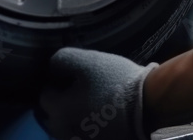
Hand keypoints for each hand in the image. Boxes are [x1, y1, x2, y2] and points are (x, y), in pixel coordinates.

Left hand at [36, 48, 158, 139]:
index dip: (54, 82)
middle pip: (51, 116)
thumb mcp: (87, 61)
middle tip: (74, 89)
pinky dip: (83, 124)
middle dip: (58, 102)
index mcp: (58, 111)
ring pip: (65, 127)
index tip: (68, 76)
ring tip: (85, 101)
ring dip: (69, 115)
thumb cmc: (115, 82)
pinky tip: (96, 113)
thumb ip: (62, 60)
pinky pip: (80, 133)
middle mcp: (64, 131)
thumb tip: (52, 67)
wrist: (148, 105)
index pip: (44, 95)